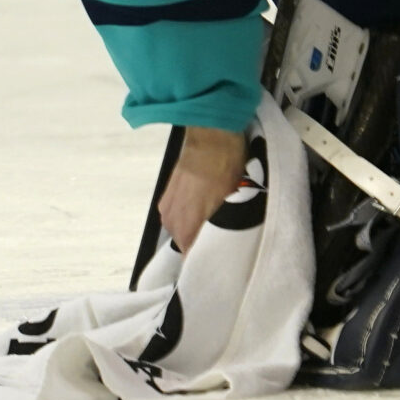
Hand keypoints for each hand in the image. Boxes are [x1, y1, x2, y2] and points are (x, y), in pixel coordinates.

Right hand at [156, 125, 249, 254]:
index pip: (192, 260)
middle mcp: (171, 224)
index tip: (219, 259)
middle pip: (186, 245)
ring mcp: (166, 209)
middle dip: (201, 242)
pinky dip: (187, 213)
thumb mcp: (233, 205)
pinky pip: (177, 214)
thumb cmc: (226, 172)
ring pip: (181, 229)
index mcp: (187, 231)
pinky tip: (200, 203)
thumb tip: (223, 245)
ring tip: (212, 216)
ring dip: (194, 226)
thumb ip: (223, 231)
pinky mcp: (166, 195)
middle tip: (221, 234)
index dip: (206, 260)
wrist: (211, 138)